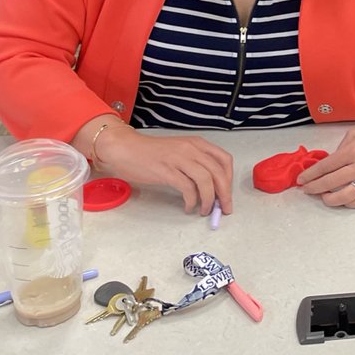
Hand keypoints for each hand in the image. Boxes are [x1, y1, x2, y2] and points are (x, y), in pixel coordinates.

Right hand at [95, 126, 233, 215]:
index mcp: (197, 143)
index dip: (229, 179)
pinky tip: (189, 206)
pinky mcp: (166, 171)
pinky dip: (192, 200)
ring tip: (205, 210)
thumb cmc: (152, 153)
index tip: (227, 193)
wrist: (126, 148)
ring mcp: (179, 159)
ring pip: (205, 180)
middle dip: (225, 193)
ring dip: (209, 199)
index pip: (224, 160)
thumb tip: (212, 187)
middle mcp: (191, 149)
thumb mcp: (180, 152)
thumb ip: (196, 164)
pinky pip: (187, 188)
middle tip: (225, 208)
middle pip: (218, 172)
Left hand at [296, 119, 354, 207]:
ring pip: (344, 197)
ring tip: (322, 196)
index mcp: (353, 151)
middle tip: (306, 189)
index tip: (301, 179)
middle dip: (314, 187)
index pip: (325, 166)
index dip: (310, 174)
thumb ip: (341, 147)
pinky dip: (348, 204)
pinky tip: (341, 200)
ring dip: (328, 199)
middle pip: (330, 183)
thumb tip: (329, 162)